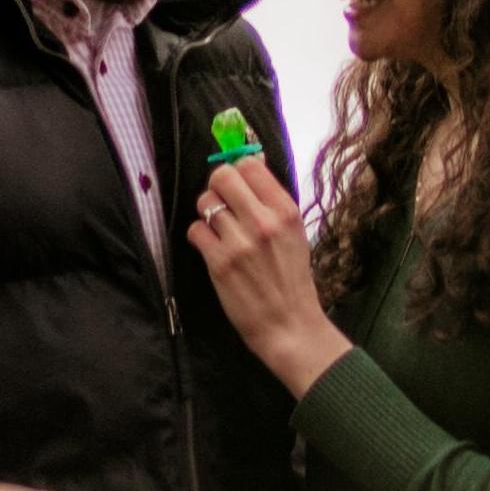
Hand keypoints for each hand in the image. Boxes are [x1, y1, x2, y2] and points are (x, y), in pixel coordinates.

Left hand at [190, 147, 348, 397]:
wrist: (289, 325)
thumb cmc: (292, 280)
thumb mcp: (294, 234)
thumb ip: (272, 203)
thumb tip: (250, 166)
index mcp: (286, 211)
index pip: (250, 165)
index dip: (237, 172)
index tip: (236, 186)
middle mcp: (263, 221)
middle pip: (222, 176)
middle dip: (217, 188)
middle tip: (221, 205)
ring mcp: (240, 242)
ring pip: (205, 203)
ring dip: (206, 215)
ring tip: (218, 231)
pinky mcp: (220, 262)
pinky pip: (195, 230)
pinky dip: (199, 237)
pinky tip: (211, 248)